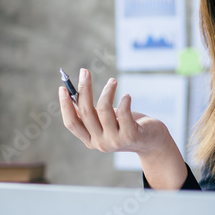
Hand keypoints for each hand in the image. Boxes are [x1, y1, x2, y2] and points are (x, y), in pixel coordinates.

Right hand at [59, 68, 186, 187]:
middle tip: (84, 71)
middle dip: (84, 89)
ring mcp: (115, 141)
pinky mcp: (130, 136)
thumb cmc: (127, 126)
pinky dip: (124, 100)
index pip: (71, 123)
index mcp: (90, 140)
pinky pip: (123, 112)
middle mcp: (100, 143)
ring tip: (113, 82)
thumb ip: (92, 113)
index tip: (63, 88)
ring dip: (107, 90)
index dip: (65, 105)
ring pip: (103, 109)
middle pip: (86, 112)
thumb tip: (76, 93)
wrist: (152, 142)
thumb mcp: (106, 121)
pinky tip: (127, 96)